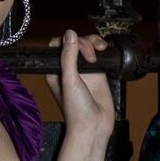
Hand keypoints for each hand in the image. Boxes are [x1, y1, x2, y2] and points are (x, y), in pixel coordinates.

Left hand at [46, 31, 112, 160]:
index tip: (76, 48)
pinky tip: (104, 50)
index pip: (57, 45)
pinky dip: (101, 49)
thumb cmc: (77, 110)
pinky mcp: (97, 73)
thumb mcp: (69, 80)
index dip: (67, 41)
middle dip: (83, 43)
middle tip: (90, 57)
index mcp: (55, 70)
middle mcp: (68, 69)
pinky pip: (98, 54)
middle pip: (74, 43)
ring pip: (86, 46)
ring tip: (100, 50)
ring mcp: (84, 70)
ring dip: (93, 43)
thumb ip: (68, 57)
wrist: (94, 126)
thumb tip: (70, 34)